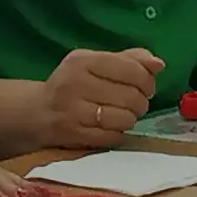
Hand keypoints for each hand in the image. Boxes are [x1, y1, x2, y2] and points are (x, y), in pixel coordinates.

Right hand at [39, 48, 164, 148]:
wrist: (37, 112)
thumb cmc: (73, 84)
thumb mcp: (96, 63)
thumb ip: (129, 59)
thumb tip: (158, 64)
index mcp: (83, 60)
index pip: (130, 69)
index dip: (147, 80)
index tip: (147, 87)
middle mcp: (75, 84)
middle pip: (131, 96)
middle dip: (140, 102)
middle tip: (136, 103)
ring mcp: (73, 111)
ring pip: (124, 118)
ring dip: (130, 119)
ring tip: (123, 115)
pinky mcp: (74, 135)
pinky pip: (113, 136)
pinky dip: (118, 132)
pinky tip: (111, 127)